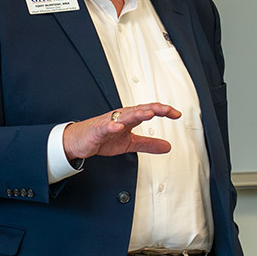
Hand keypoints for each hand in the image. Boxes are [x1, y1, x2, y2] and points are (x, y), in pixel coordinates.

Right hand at [65, 103, 180, 161]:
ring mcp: (109, 122)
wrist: (80, 141)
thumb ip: (148, 144)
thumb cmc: (103, 138)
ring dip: (137, 114)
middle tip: (167, 110)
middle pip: (140, 110)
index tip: (177, 114)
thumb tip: (167, 146)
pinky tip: (119, 127)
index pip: (149, 111)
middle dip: (153, 109)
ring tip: (149, 114)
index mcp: (130, 118)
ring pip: (125, 116)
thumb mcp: (130, 143)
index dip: (163, 111)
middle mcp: (121, 117)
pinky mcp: (97, 130)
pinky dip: (112, 126)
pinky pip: (105, 127)